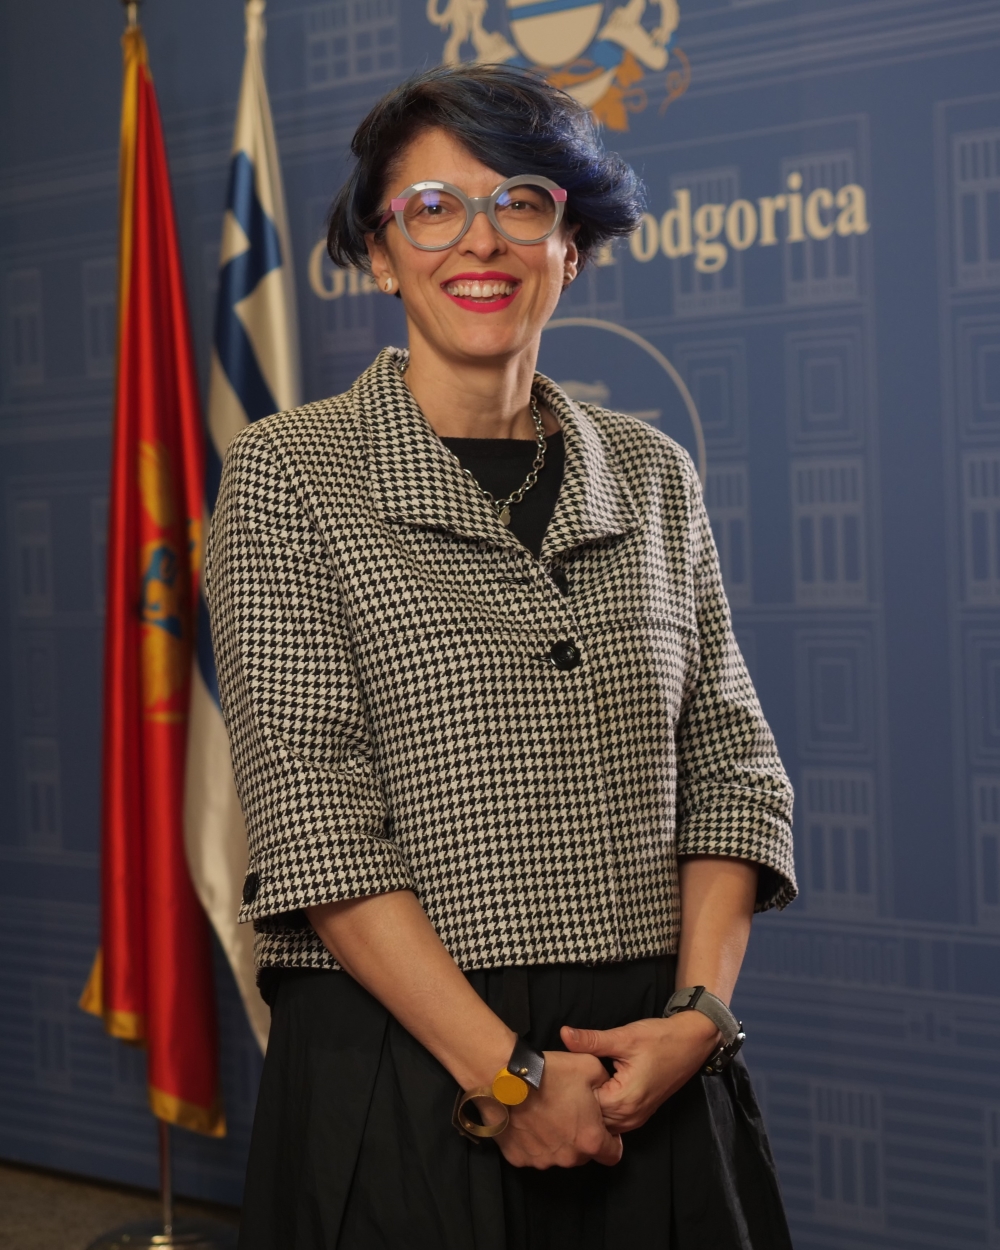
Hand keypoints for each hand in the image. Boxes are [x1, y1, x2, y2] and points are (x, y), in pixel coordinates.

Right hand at [494, 1050, 623, 1168]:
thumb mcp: (589, 1066)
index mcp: (590, 1139)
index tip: (602, 1126)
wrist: (503, 1079)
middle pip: (583, 1154)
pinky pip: (532, 1154)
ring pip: (557, 1155)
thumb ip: (605, 1083)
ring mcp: (541, 1161)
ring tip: (546, 1114)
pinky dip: (533, 1142)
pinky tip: (528, 1121)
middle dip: (581, 1137)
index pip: (613, 1155)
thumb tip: (606, 1089)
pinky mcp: (518, 1159)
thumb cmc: (550, 1073)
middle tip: (570, 1112)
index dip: (612, 1141)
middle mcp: (567, 1158)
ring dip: (557, 1141)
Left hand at [561, 1012, 719, 1133]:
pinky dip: (602, 1107)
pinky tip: (594, 1089)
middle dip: (578, 1100)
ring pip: (602, 1120)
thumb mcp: (623, 1037)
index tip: (564, 1074)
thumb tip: (563, 1034)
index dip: (572, 1089)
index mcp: (624, 1100)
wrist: (691, 1043)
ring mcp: (636, 1118)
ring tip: (576, 1084)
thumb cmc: (659, 1039)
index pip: (585, 1106)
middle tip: (565, 1078)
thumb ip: (591, 1040)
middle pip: (592, 1117)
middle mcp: (630, 1116)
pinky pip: (614, 1119)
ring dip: (590, 1106)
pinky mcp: (639, 1112)